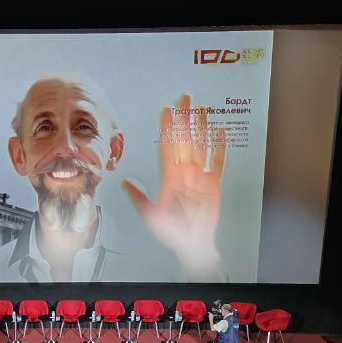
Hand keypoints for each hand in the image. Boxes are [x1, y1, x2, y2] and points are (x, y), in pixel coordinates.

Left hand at [122, 94, 226, 282]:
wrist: (193, 244)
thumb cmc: (171, 232)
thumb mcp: (151, 214)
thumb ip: (138, 197)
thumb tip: (123, 182)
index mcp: (169, 177)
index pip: (167, 147)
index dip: (166, 128)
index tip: (165, 110)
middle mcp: (184, 172)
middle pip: (184, 140)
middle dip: (184, 119)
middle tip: (184, 98)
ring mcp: (200, 176)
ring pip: (200, 146)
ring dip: (200, 127)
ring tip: (200, 109)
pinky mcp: (214, 183)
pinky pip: (216, 161)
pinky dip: (218, 147)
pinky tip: (218, 132)